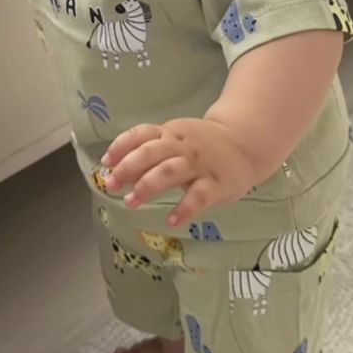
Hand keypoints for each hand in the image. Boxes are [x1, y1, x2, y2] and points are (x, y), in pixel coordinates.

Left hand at [101, 117, 257, 226]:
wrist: (246, 143)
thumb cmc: (202, 145)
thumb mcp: (176, 141)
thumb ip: (150, 155)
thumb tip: (118, 172)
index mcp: (170, 132)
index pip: (141, 133)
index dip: (121, 146)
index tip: (106, 162)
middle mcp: (182, 145)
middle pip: (151, 151)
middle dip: (128, 167)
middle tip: (111, 184)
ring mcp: (200, 163)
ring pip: (170, 171)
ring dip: (147, 185)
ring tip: (130, 202)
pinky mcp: (217, 183)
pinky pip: (198, 196)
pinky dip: (183, 209)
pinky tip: (170, 220)